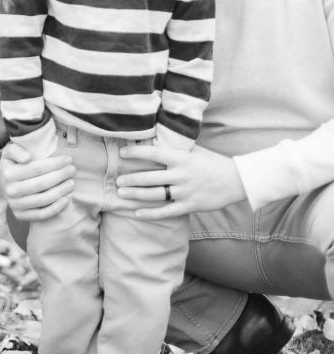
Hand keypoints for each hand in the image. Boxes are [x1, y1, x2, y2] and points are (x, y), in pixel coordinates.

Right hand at [0, 140, 74, 221]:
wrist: (3, 184)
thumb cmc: (13, 164)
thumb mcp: (10, 151)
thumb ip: (17, 150)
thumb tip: (27, 157)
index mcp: (8, 174)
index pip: (37, 168)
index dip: (55, 163)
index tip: (68, 159)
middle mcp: (11, 191)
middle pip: (42, 184)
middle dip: (61, 175)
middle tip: (72, 170)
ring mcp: (15, 205)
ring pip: (43, 200)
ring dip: (61, 191)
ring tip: (72, 183)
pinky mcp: (20, 216)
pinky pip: (41, 215)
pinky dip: (56, 208)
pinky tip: (66, 199)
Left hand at [115, 143, 247, 219]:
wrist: (237, 180)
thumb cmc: (213, 162)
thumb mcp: (195, 151)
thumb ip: (177, 148)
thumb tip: (156, 139)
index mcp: (181, 158)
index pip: (153, 153)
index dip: (135, 153)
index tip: (122, 153)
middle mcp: (181, 175)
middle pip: (150, 177)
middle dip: (131, 179)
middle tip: (117, 180)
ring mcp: (185, 192)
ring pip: (155, 195)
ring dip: (136, 195)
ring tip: (122, 193)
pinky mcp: (190, 206)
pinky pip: (166, 212)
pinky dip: (151, 213)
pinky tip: (138, 213)